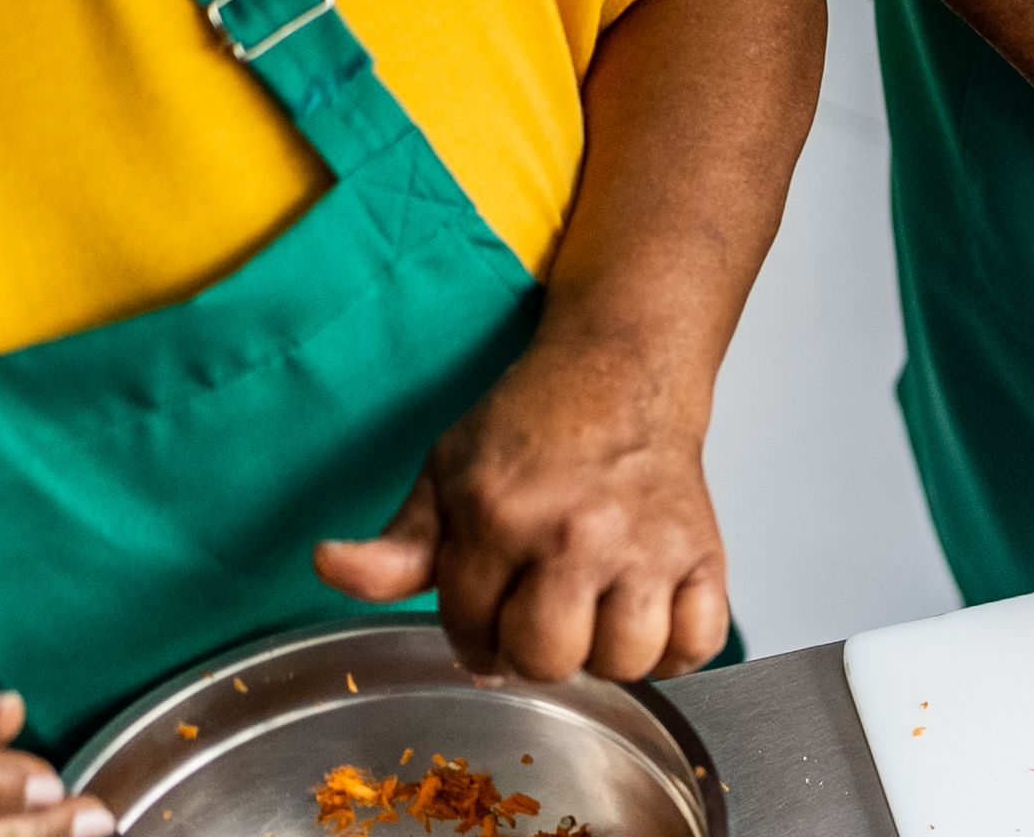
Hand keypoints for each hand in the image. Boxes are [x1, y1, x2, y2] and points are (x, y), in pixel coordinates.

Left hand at [316, 345, 731, 682]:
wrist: (622, 372)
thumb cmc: (535, 425)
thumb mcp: (446, 474)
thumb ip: (395, 543)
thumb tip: (330, 567)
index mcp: (499, 516)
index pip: (471, 632)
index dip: (472, 637)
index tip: (487, 619)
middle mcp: (577, 536)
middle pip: (548, 659)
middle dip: (534, 653)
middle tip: (541, 620)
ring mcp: (647, 547)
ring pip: (625, 661)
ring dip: (606, 655)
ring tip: (594, 620)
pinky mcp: (703, 553)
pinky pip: (696, 644)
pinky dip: (674, 650)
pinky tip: (645, 621)